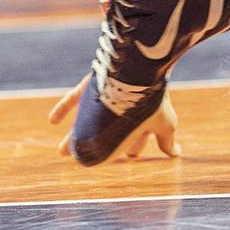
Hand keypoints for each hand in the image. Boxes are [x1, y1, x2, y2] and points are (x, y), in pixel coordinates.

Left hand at [49, 75, 181, 159]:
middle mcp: (121, 107)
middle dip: (101, 145)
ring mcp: (104, 97)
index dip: (132, 148)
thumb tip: (176, 153)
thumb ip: (167, 139)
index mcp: (140, 116)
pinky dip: (63, 109)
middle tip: (91, 158)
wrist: (138, 71)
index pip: (136, 137)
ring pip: (88, 120)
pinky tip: (53, 121)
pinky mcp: (91, 86)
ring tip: (62, 152)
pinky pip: (74, 99)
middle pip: (109, 130)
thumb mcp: (164, 123)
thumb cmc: (152, 99)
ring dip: (75, 136)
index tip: (126, 158)